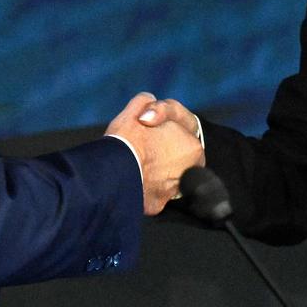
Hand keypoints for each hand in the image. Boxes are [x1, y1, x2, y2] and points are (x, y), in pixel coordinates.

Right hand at [106, 92, 202, 214]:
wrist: (113, 174)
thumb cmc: (128, 140)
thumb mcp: (136, 110)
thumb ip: (148, 103)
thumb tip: (149, 102)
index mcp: (192, 146)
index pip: (180, 136)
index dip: (162, 131)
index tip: (146, 132)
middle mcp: (191, 171)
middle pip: (175, 158)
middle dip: (161, 153)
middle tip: (141, 149)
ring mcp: (175, 190)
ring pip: (165, 177)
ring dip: (154, 172)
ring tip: (136, 164)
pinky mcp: (159, 205)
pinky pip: (152, 194)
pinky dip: (144, 189)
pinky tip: (132, 180)